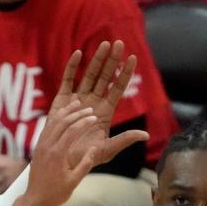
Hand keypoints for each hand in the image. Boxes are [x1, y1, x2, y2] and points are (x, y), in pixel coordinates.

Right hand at [48, 41, 149, 168]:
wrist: (62, 162)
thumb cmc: (85, 158)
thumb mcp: (107, 150)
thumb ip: (124, 140)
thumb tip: (145, 135)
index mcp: (105, 111)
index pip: (117, 88)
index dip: (125, 73)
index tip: (133, 57)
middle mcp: (93, 102)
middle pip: (104, 77)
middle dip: (112, 60)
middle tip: (119, 43)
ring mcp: (78, 99)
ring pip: (89, 75)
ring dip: (96, 59)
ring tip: (104, 44)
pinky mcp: (62, 100)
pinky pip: (68, 80)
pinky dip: (72, 67)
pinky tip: (79, 53)